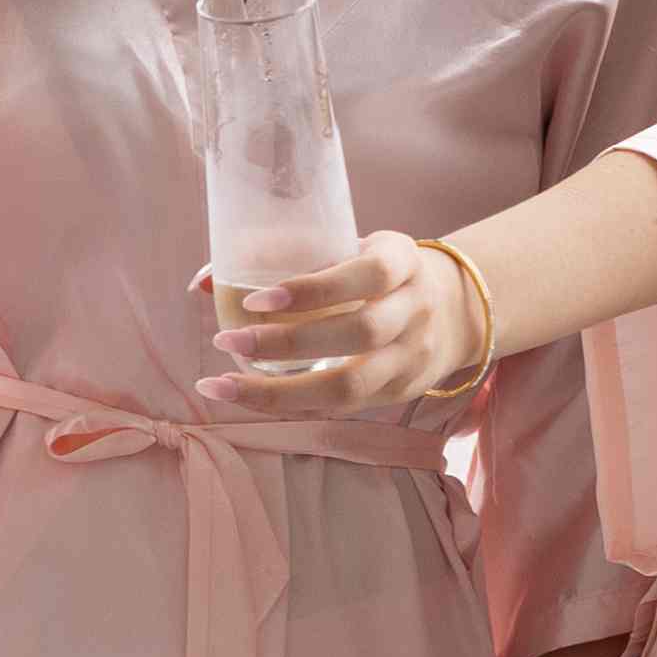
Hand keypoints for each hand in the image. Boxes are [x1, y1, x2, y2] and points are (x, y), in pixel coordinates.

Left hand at [201, 236, 484, 420]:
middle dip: (287, 344)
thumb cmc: (376, 274)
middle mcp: (416, 309)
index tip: (256, 300)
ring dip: (280, 393)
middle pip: (359, 334)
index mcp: (403, 261)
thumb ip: (289, 258)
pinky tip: (250, 400)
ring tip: (222, 387)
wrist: (453, 310)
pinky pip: (343, 408)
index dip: (313, 289)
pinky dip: (293, 406)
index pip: (367, 274)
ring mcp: (413, 356)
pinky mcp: (401, 391)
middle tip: (227, 342)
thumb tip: (203, 281)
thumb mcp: (352, 248)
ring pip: (351, 387)